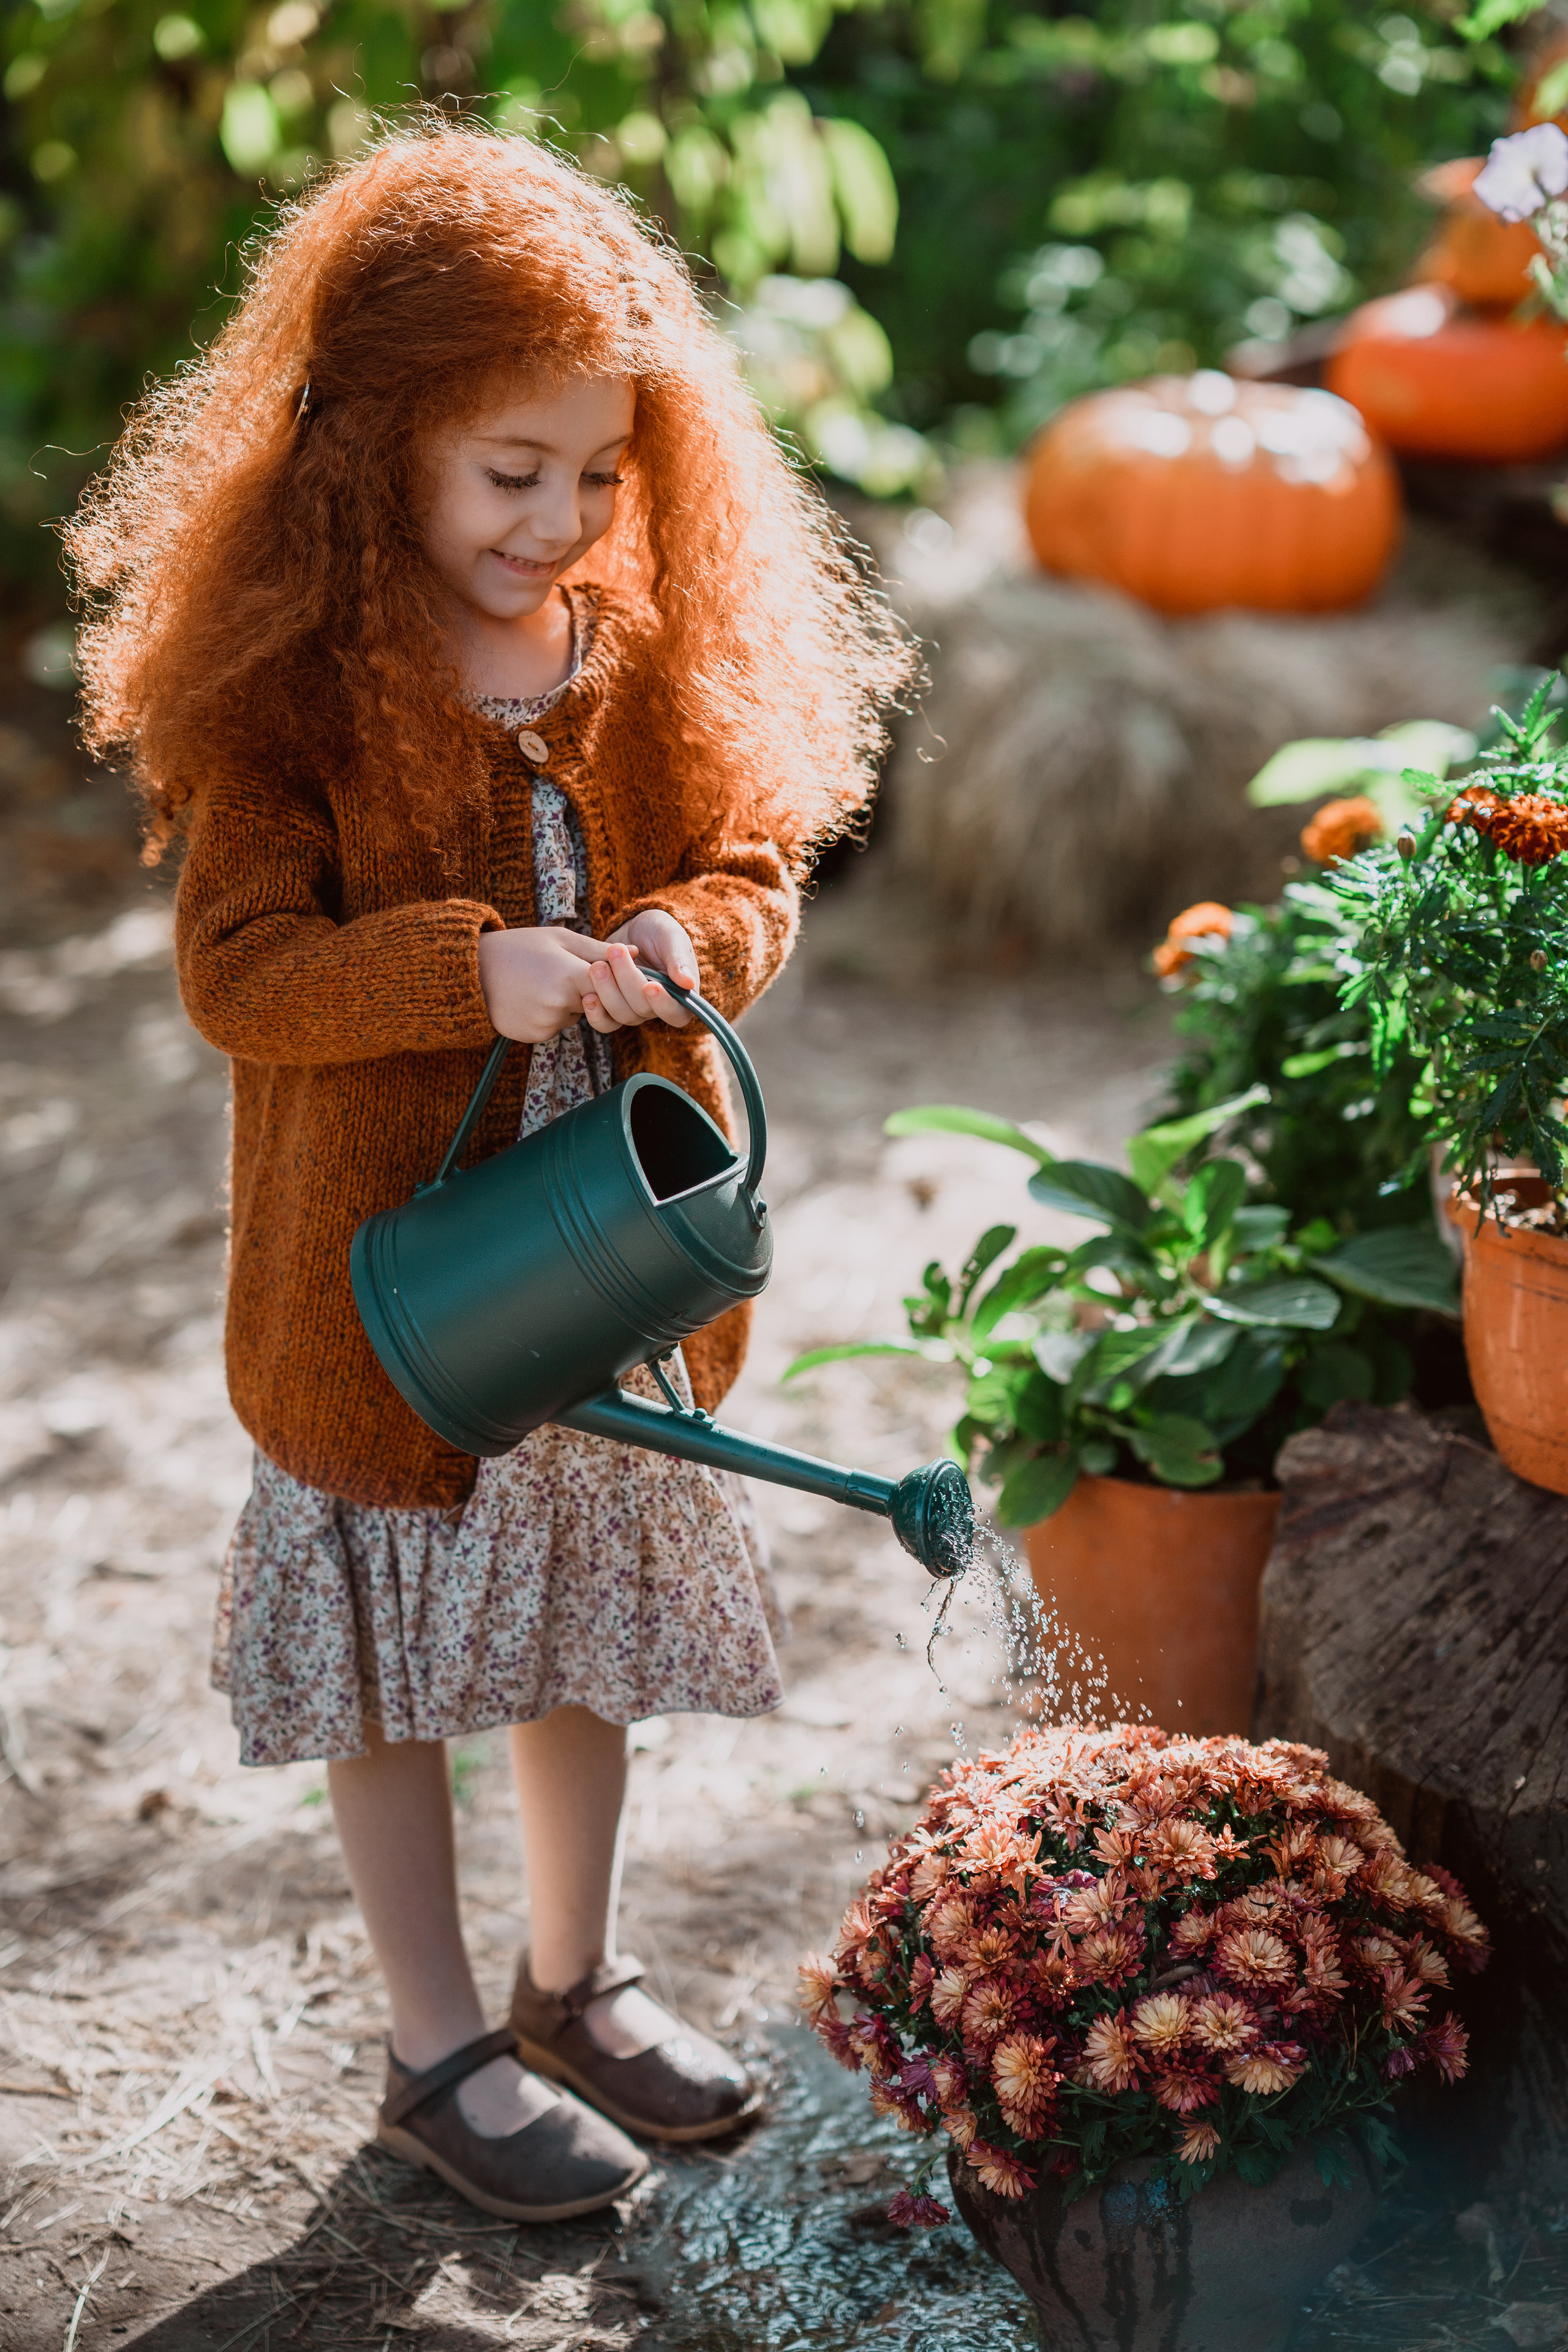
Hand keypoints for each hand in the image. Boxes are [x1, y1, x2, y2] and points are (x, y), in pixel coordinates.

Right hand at [476, 925, 605, 1042]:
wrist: (472, 971)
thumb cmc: (519, 948)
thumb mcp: (559, 939)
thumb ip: (598, 950)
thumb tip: (636, 954)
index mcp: (571, 975)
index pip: (609, 984)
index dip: (604, 975)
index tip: (591, 966)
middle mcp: (561, 1003)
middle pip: (594, 1001)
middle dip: (583, 990)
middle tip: (556, 972)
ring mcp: (548, 1022)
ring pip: (575, 1015)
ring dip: (566, 1004)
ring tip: (538, 983)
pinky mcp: (536, 1035)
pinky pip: (556, 1026)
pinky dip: (549, 1016)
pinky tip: (528, 999)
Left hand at [581, 913, 696, 1032]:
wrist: (635, 929)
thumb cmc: (660, 932)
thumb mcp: (672, 938)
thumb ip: (679, 959)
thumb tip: (688, 983)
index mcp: (680, 995)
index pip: (677, 1014)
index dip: (663, 1005)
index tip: (650, 986)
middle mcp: (657, 1008)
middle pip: (643, 1011)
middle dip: (627, 982)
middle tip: (615, 951)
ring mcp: (634, 1009)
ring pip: (622, 1015)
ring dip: (607, 992)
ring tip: (597, 965)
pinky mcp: (613, 1007)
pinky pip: (605, 1021)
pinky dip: (595, 1012)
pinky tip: (587, 995)